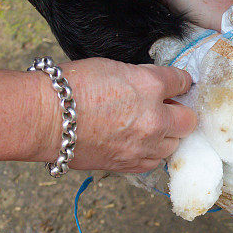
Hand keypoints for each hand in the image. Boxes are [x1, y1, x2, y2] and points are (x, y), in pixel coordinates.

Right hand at [0, 58, 195, 172]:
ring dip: (167, 136)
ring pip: (174, 145)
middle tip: (169, 108)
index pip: (182, 82)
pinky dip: (151, 154)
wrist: (45, 119)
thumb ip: (140, 78)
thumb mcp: (111, 67)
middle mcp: (155, 117)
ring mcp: (144, 145)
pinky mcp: (130, 164)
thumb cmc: (69, 87)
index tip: (180, 84)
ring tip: (151, 128)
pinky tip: (140, 145)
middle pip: (188, 120)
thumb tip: (152, 86)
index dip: (181, 82)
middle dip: (181, 113)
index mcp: (150, 85)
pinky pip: (154, 162)